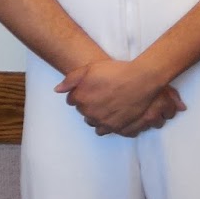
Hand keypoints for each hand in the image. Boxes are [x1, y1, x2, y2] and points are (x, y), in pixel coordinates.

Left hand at [57, 58, 185, 132]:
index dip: (80, 93)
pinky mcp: (115, 127)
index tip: (90, 88)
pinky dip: (106, 124)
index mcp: (80, 97)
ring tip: (106, 106)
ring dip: (96, 116)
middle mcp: (88, 112)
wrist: (141, 80)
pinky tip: (112, 115)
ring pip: (92, 122)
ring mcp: (102, 121)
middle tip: (100, 95)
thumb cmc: (116, 71)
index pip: (72, 100)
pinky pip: (104, 130)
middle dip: (88, 105)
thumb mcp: (91, 68)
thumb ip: (71, 79)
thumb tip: (57, 90)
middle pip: (83, 112)